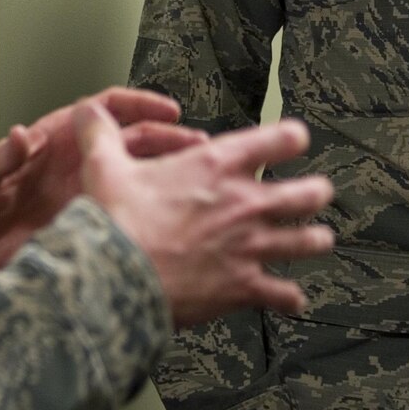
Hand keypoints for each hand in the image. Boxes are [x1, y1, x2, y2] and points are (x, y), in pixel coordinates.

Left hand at [0, 87, 203, 273]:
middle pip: (135, 143)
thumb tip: (20, 135)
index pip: (105, 112)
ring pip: (138, 180)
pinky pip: (126, 216)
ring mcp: (88, 196)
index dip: (138, 105)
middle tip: (198, 148)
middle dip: (169, 141)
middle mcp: (79, 165)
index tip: (166, 110)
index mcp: (57, 140)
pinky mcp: (90, 228)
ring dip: (167, 177)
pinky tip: (171, 223)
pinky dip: (149, 215)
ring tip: (197, 182)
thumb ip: (0, 156)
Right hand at [76, 108, 332, 327]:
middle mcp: (244, 203)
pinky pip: (283, 294)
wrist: (119, 278)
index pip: (280, 139)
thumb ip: (100, 134)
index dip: (292, 138)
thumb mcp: (103, 166)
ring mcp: (250, 247)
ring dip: (314, 240)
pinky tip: (292, 299)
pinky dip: (290, 297)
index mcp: (217, 165)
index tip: (295, 139)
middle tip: (316, 193)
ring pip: (307, 242)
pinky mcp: (245, 286)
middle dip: (315, 192)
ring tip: (319, 240)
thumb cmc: (117, 222)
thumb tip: (89, 110)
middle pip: (307, 193)